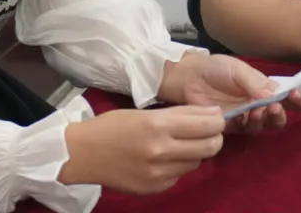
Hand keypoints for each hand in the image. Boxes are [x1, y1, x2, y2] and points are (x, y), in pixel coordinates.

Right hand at [58, 106, 224, 193]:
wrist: (82, 154)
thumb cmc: (112, 126)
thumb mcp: (145, 113)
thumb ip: (179, 115)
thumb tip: (211, 114)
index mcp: (157, 126)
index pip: (206, 125)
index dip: (218, 120)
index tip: (218, 116)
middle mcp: (161, 151)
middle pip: (209, 147)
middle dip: (214, 137)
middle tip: (209, 131)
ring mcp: (159, 174)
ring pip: (196, 162)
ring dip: (195, 151)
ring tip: (181, 143)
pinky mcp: (155, 188)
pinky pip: (180, 175)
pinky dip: (178, 165)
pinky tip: (164, 158)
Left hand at [158, 53, 300, 133]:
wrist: (188, 77)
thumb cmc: (215, 69)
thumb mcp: (237, 69)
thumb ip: (256, 83)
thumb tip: (276, 96)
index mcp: (263, 88)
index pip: (287, 97)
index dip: (296, 99)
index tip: (296, 96)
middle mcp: (257, 104)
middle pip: (278, 117)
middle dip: (280, 115)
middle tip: (274, 108)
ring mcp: (244, 116)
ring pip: (263, 126)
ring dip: (264, 121)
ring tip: (257, 111)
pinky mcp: (230, 126)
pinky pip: (244, 131)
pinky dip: (247, 125)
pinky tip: (242, 117)